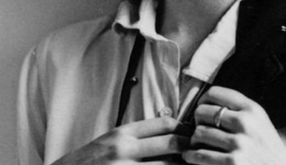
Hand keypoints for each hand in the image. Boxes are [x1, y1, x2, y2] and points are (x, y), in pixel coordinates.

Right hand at [51, 117, 188, 164]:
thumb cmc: (88, 162)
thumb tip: (168, 130)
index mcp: (122, 134)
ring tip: (191, 163)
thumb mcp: (109, 142)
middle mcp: (124, 150)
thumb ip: (135, 137)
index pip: (163, 124)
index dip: (184, 128)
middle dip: (189, 147)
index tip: (193, 132)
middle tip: (198, 150)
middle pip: (171, 144)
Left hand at [183, 86, 285, 164]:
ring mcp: (239, 143)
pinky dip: (192, 156)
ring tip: (198, 143)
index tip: (201, 108)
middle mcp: (246, 123)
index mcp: (252, 108)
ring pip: (199, 133)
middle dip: (197, 121)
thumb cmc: (266, 146)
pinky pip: (200, 155)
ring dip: (195, 140)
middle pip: (203, 112)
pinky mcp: (233, 162)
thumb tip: (204, 103)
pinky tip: (192, 156)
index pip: (215, 93)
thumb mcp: (259, 120)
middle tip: (200, 128)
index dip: (202, 100)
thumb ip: (238, 108)